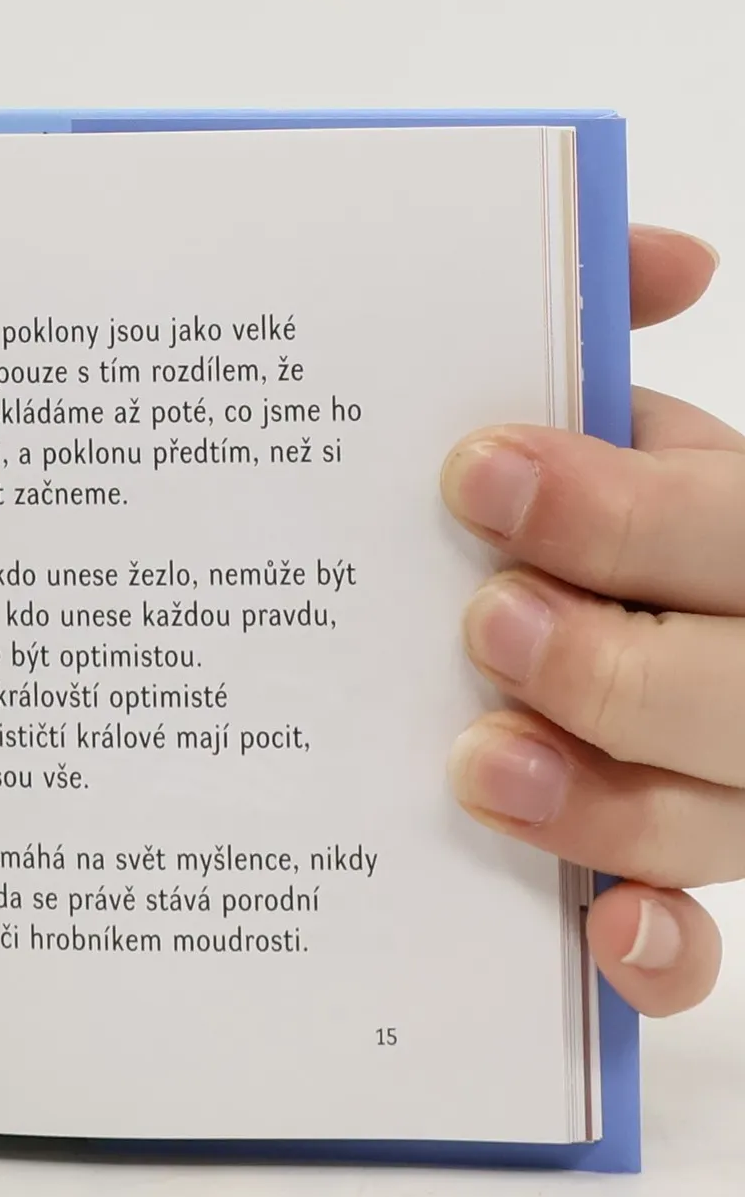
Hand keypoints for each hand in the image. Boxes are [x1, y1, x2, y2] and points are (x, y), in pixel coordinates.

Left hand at [441, 225, 724, 1016]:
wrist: (583, 602)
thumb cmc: (590, 511)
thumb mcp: (607, 419)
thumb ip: (604, 326)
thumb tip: (664, 247)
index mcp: (744, 537)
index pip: (731, 531)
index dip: (623, 510)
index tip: (479, 474)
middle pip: (740, 689)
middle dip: (615, 660)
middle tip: (487, 624)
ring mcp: (733, 784)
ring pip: (716, 819)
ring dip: (608, 801)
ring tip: (480, 765)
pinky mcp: (676, 879)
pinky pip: (698, 945)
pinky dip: (657, 949)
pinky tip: (599, 932)